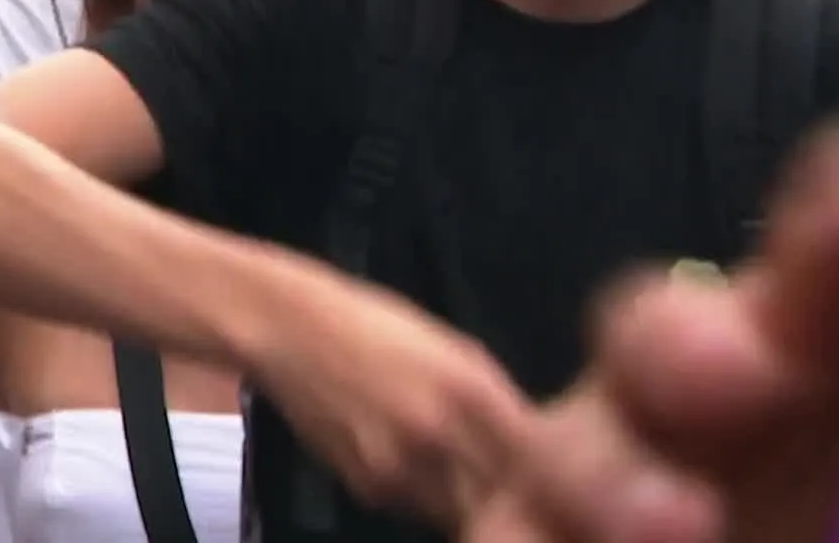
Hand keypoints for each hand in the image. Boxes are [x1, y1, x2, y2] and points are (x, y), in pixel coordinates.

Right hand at [247, 271, 534, 525]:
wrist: (291, 331)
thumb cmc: (375, 326)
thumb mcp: (449, 346)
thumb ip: (492, 394)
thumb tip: (531, 437)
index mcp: (469, 389)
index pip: (534, 458)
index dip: (546, 471)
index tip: (548, 470)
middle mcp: (439, 434)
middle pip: (500, 494)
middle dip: (510, 494)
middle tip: (513, 486)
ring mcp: (400, 467)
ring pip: (460, 512)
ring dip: (469, 501)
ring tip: (462, 474)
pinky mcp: (368, 487)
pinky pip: (416, 508)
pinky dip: (427, 497)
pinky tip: (420, 467)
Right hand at [463, 126, 838, 541]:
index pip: (825, 289)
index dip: (833, 236)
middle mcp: (723, 452)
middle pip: (664, 342)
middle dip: (687, 345)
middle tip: (739, 386)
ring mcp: (619, 522)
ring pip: (567, 448)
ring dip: (603, 475)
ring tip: (678, 538)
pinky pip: (510, 538)